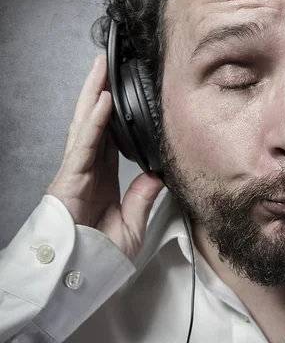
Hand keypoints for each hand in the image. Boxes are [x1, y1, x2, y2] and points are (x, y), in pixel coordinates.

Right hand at [47, 55, 164, 260]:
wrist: (78, 276)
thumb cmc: (98, 255)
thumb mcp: (132, 225)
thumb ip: (142, 198)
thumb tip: (156, 176)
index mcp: (102, 179)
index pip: (110, 138)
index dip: (116, 115)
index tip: (125, 94)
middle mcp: (88, 169)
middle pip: (95, 122)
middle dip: (100, 92)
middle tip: (107, 66)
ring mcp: (77, 170)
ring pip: (87, 124)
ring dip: (95, 94)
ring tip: (101, 68)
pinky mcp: (70, 176)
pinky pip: (85, 143)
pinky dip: (95, 120)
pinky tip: (103, 99)